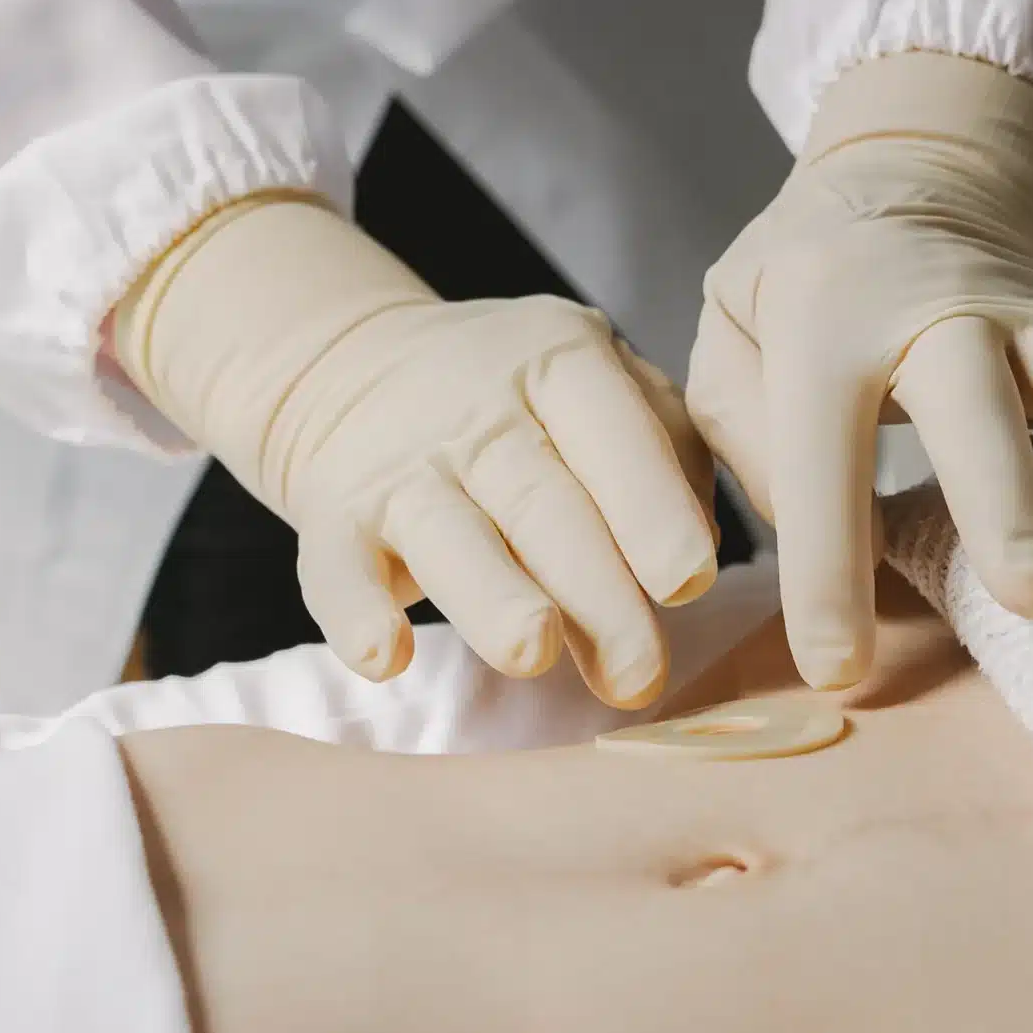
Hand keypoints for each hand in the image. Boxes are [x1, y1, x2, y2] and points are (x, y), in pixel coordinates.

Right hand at [114, 196, 718, 707]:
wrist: (357, 370)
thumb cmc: (526, 405)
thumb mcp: (604, 386)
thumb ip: (667, 451)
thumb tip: (698, 555)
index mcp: (561, 362)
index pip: (613, 433)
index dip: (650, 507)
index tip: (689, 581)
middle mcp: (477, 408)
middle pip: (542, 502)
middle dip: (595, 590)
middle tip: (638, 670)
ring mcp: (400, 464)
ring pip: (448, 535)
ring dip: (491, 596)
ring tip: (533, 651)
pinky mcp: (334, 519)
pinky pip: (338, 569)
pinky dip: (357, 614)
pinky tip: (386, 656)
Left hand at [688, 53, 1032, 690]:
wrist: (903, 177)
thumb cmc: (796, 290)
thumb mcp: (727, 335)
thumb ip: (743, 430)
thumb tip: (797, 526)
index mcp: (827, 321)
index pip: (821, 450)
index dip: (828, 562)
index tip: (840, 665)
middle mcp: (939, 311)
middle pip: (976, 406)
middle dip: (1009, 501)